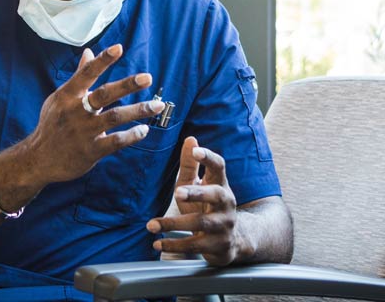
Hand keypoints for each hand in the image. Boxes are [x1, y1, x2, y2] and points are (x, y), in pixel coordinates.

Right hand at [25, 44, 164, 183]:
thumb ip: (79, 76)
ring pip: (114, 117)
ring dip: (138, 110)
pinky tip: (144, 129)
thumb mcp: (61, 98)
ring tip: (158, 105)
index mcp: (67, 95)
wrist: (39, 159)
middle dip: (127, 85)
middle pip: (104, 94)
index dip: (102, 60)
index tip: (119, 48)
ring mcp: (83, 132)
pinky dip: (131, 135)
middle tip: (147, 77)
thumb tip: (88, 52)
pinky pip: (114, 142)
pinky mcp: (90, 151)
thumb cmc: (53, 124)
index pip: (86, 73)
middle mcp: (75, 111)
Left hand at [146, 136, 244, 265]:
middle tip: (178, 191)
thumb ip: (190, 164)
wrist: (232, 240)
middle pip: (216, 195)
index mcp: (221, 184)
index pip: (219, 166)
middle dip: (197, 193)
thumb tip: (190, 138)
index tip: (196, 151)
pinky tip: (157, 243)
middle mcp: (226, 203)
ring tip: (152, 225)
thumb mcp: (198, 185)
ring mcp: (224, 225)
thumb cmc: (207, 206)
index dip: (208, 158)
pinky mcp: (218, 245)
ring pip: (201, 223)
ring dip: (174, 224)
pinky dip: (174, 245)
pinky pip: (194, 245)